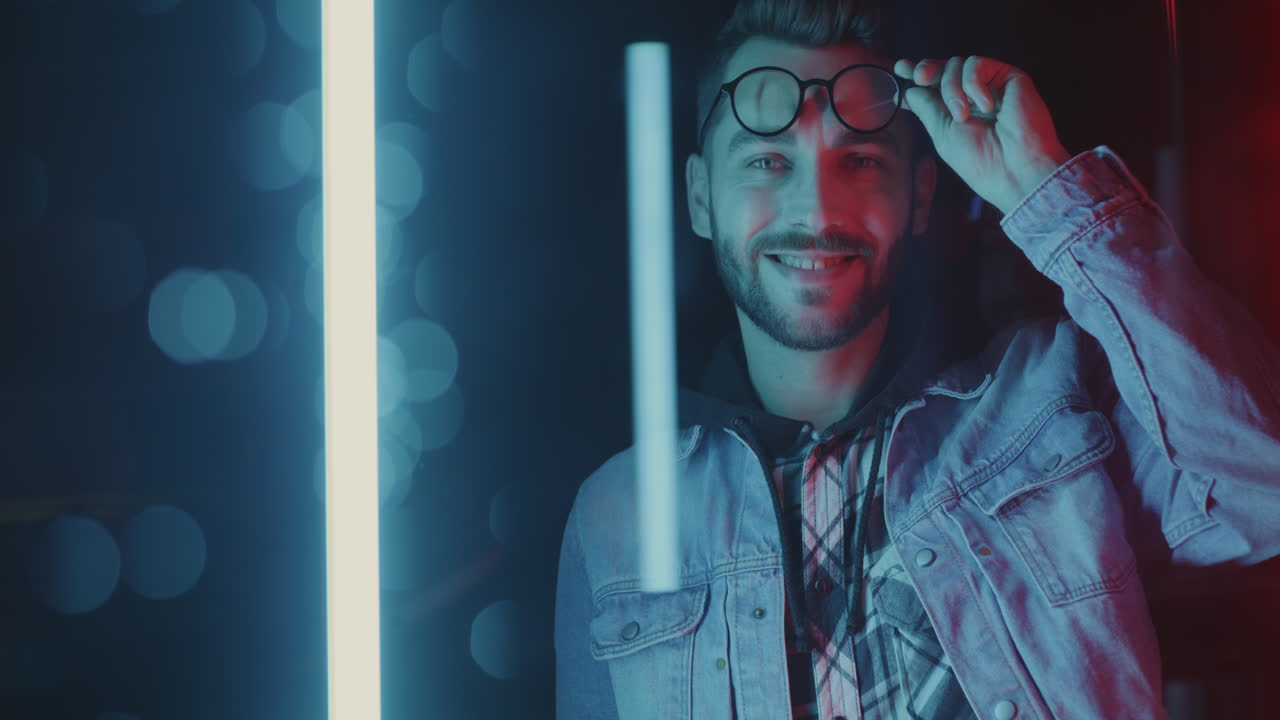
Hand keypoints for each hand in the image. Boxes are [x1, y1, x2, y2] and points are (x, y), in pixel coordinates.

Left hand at [894, 56, 1071, 214]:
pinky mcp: (1009, 77)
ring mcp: (991, 85)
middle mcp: (973, 97)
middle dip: (927, 69)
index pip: (933, 86)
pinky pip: (977, 64)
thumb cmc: (981, 161)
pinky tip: (985, 106)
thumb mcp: (943, 134)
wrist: (1014, 169)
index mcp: (956, 112)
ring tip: (962, 115)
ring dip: (952, 89)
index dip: (916, 74)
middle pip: (943, 68)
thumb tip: (910, 89)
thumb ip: (927, 109)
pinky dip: (973, 84)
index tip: (899, 68)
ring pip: (957, 65)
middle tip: (920, 77)